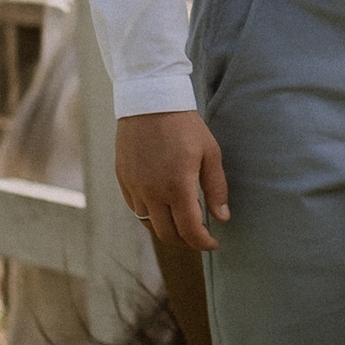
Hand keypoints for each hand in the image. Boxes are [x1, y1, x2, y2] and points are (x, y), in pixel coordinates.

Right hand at [113, 109, 230, 248]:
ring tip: (181, 218)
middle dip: (186, 240)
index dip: (203, 243)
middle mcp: (152, 192)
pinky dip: (150, 213)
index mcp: (177, 187)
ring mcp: (135, 186)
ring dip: (167, 226)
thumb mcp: (209, 153)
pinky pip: (136, 207)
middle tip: (198, 234)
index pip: (190, 231)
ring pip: (149, 223)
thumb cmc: (185, 125)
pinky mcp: (122, 179)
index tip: (213, 243)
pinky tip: (162, 203)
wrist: (150, 101)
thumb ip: (216, 188)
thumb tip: (222, 218)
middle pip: (167, 234)